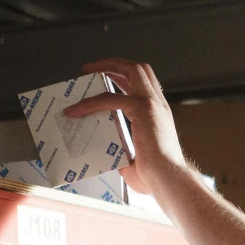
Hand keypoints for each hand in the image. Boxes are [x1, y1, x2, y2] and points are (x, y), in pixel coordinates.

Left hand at [64, 58, 187, 195]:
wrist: (169, 180)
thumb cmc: (156, 177)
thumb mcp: (134, 159)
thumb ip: (121, 151)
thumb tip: (107, 154)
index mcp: (159, 115)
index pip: (144, 84)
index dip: (124, 78)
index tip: (107, 79)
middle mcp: (158, 105)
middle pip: (140, 69)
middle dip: (115, 63)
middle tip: (93, 68)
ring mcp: (152, 104)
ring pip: (131, 70)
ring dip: (106, 66)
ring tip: (86, 70)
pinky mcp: (142, 109)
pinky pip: (110, 98)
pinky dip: (90, 102)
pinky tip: (75, 110)